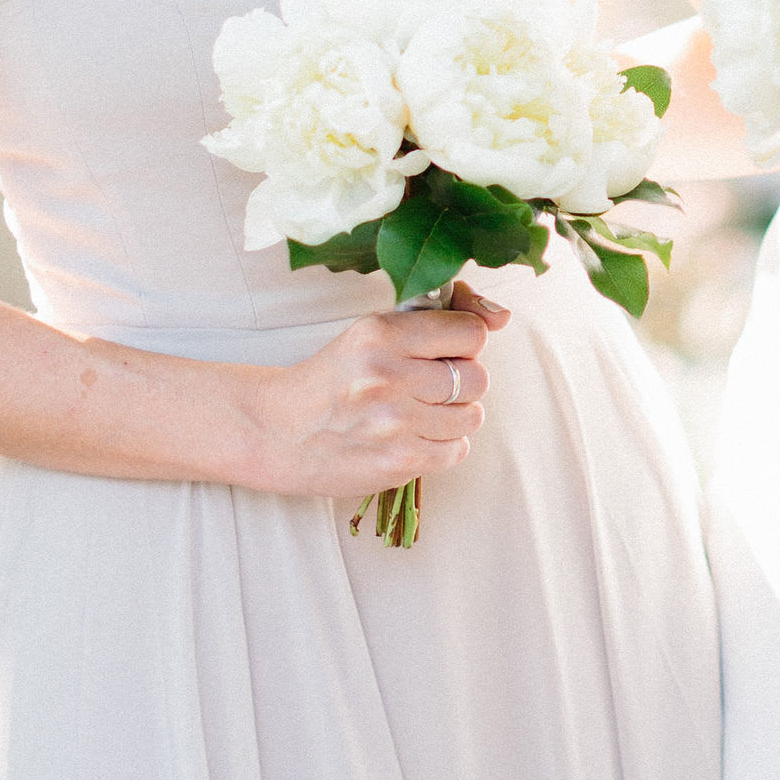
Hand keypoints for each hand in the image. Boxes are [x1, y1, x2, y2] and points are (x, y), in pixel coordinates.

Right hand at [232, 287, 507, 498]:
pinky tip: (411, 437)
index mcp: (382, 334)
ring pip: (472, 416)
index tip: (443, 351)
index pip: (471, 333)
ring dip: (452, 416)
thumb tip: (501, 316)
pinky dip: (441, 445)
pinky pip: (457, 450)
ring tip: (416, 414)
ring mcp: (394, 423)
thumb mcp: (373, 334)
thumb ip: (435, 319)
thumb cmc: (334, 378)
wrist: (278, 432)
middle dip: (460, 383)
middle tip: (426, 387)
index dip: (464, 343)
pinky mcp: (398, 463)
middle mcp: (389, 376)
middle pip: (478, 377)